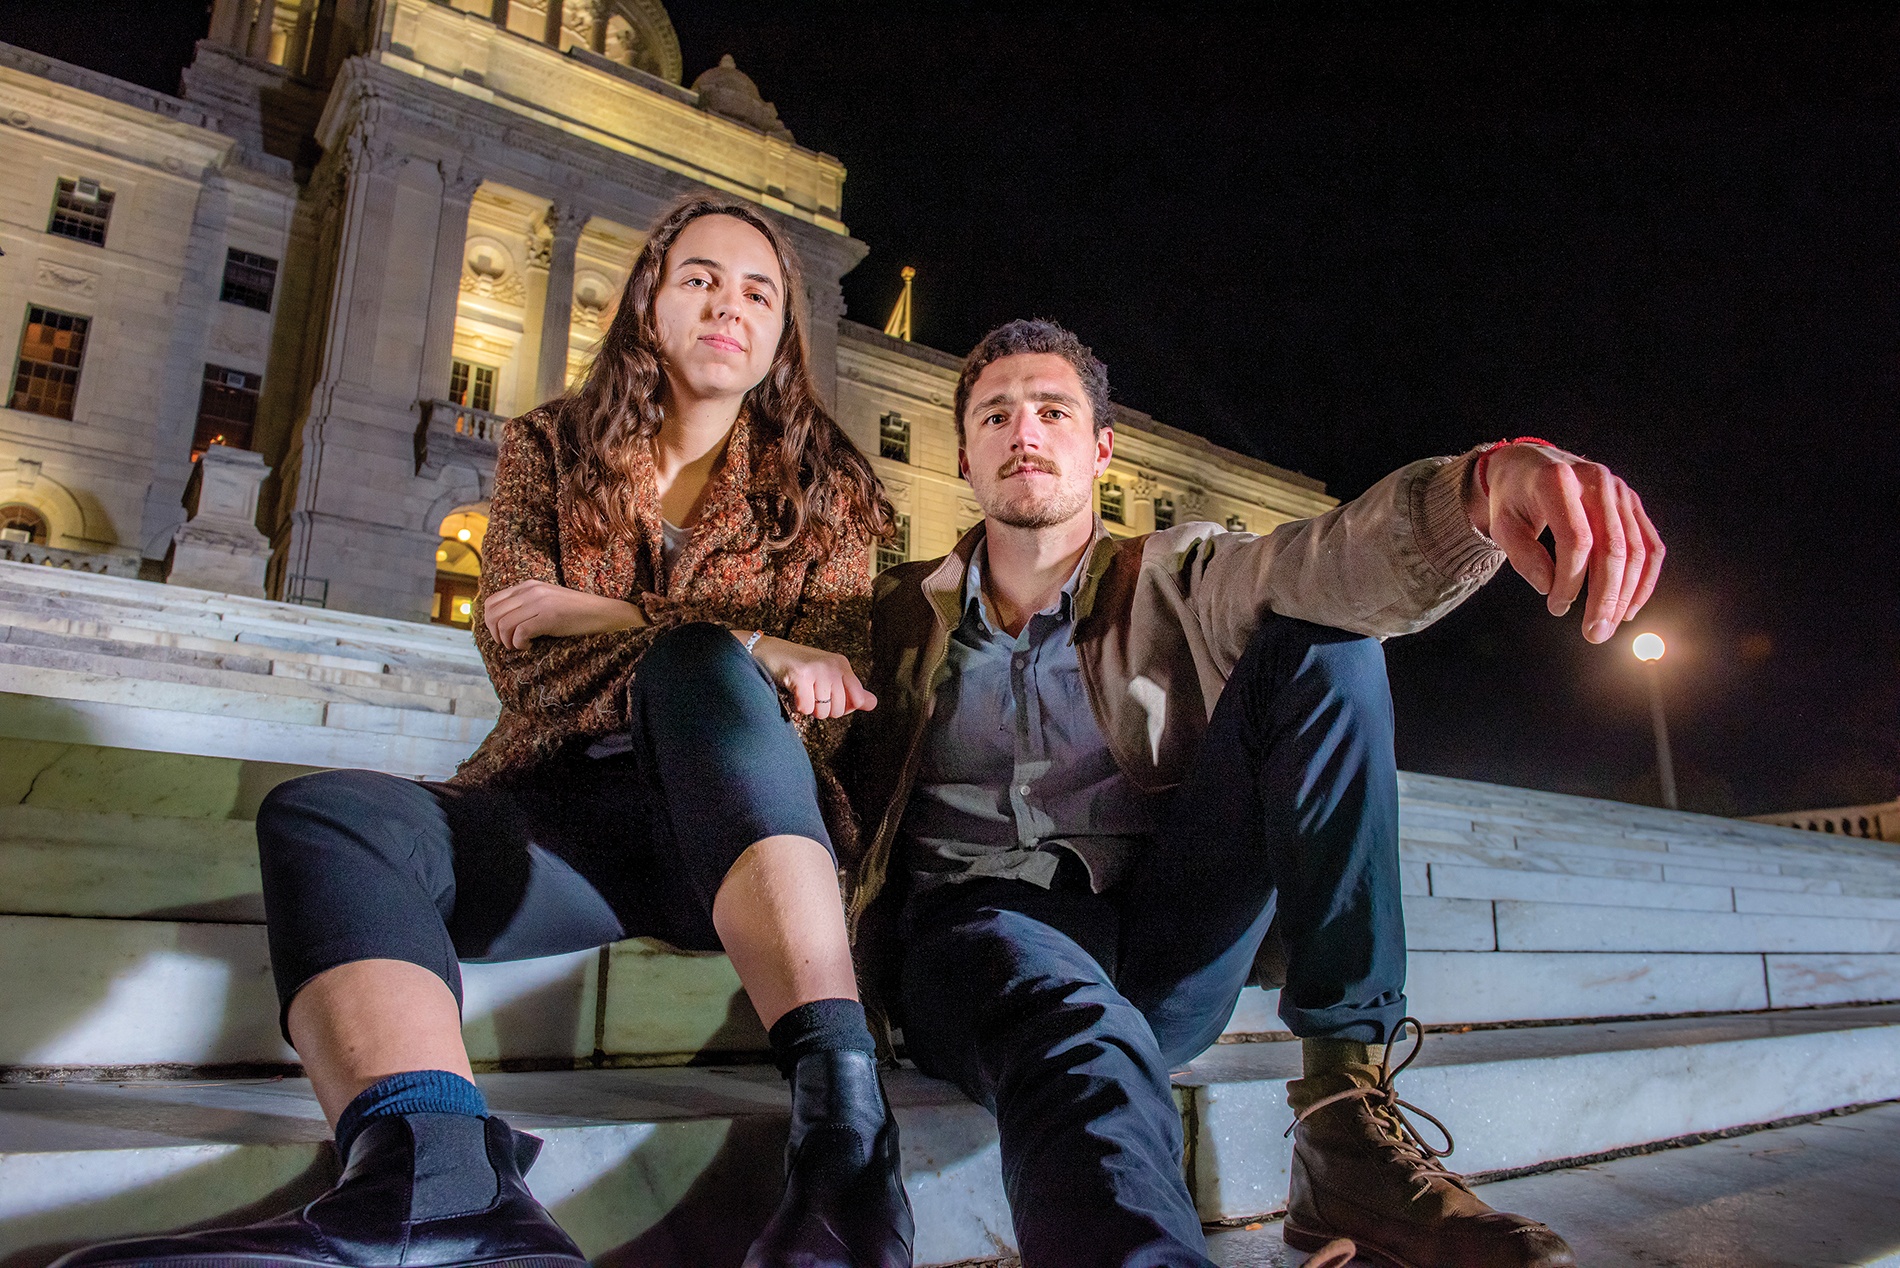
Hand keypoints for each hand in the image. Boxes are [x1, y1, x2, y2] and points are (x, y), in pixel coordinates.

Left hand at [482, 580, 645, 649]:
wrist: (603, 613)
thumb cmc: (575, 613)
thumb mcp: (546, 602)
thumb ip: (526, 605)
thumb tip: (501, 623)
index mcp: (528, 586)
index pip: (491, 602)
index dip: (490, 623)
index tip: (503, 636)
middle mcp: (530, 590)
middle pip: (493, 615)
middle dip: (496, 635)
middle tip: (510, 644)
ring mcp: (540, 602)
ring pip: (503, 625)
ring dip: (508, 641)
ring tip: (521, 646)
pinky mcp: (549, 616)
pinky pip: (519, 633)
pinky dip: (519, 644)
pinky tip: (530, 646)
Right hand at [743, 633, 876, 718]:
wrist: (767, 653)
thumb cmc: (798, 668)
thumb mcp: (828, 677)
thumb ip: (851, 691)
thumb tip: (873, 704)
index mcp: (843, 665)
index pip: (858, 700)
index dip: (843, 707)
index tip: (828, 697)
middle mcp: (834, 665)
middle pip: (838, 711)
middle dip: (822, 709)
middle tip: (810, 692)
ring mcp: (818, 669)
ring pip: (822, 712)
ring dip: (808, 708)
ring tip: (801, 690)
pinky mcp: (801, 675)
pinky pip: (805, 708)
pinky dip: (797, 706)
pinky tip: (792, 691)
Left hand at [1466, 442, 1664, 643]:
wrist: (1530, 464)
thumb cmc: (1513, 499)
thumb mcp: (1502, 525)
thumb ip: (1522, 556)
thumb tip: (1549, 588)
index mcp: (1558, 481)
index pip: (1576, 539)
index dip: (1570, 580)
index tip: (1556, 607)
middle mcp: (1596, 480)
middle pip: (1612, 548)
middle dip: (1605, 597)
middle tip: (1594, 633)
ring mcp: (1619, 490)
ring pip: (1636, 550)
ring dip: (1626, 595)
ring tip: (1608, 625)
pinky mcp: (1632, 502)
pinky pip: (1649, 545)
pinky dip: (1644, 579)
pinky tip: (1630, 607)